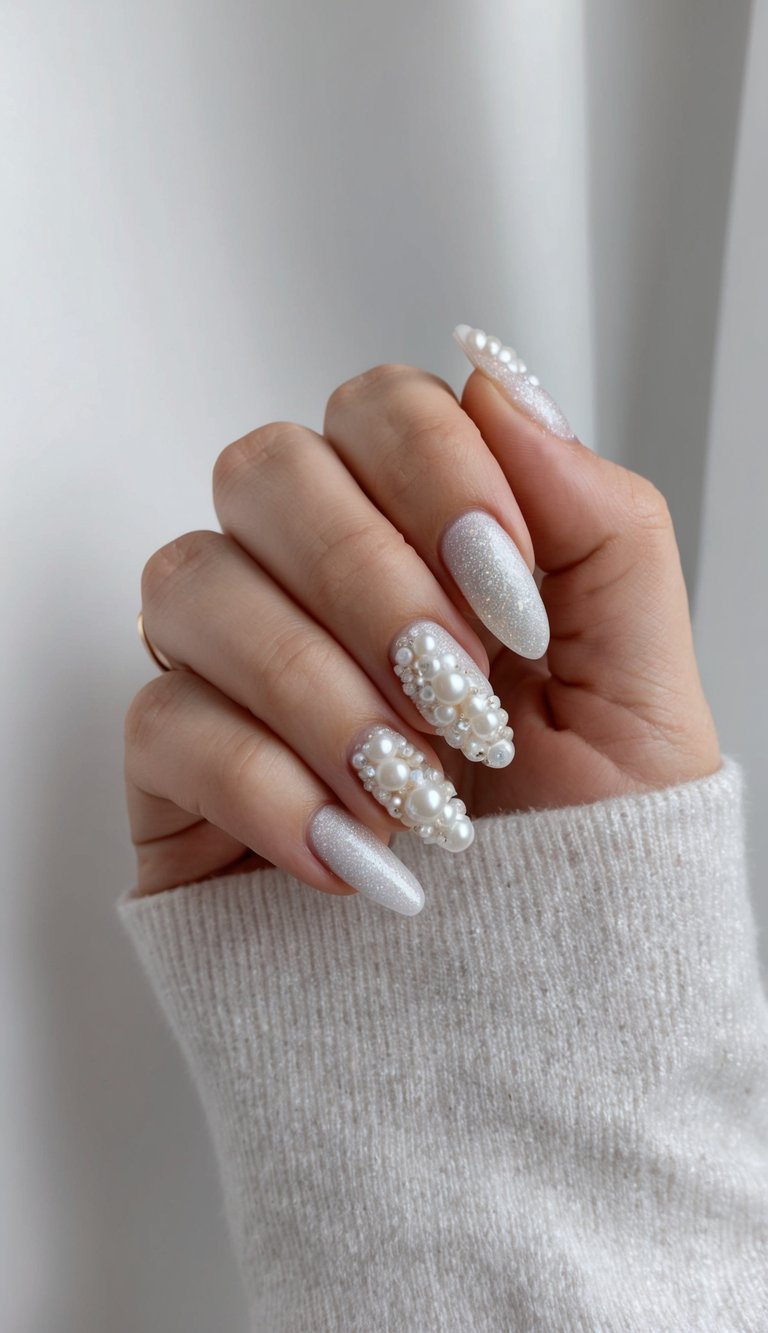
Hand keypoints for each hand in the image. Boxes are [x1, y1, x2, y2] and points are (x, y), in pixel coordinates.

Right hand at [125, 327, 720, 910]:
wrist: (539, 1025)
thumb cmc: (592, 862)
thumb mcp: (645, 692)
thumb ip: (600, 524)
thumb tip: (501, 382)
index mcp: (431, 546)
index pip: (382, 410)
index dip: (439, 477)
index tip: (512, 598)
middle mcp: (320, 589)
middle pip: (266, 468)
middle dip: (371, 581)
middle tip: (459, 699)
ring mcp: (238, 673)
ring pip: (192, 580)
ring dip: (319, 690)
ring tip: (417, 797)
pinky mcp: (181, 771)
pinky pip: (160, 720)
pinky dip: (267, 788)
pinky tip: (352, 857)